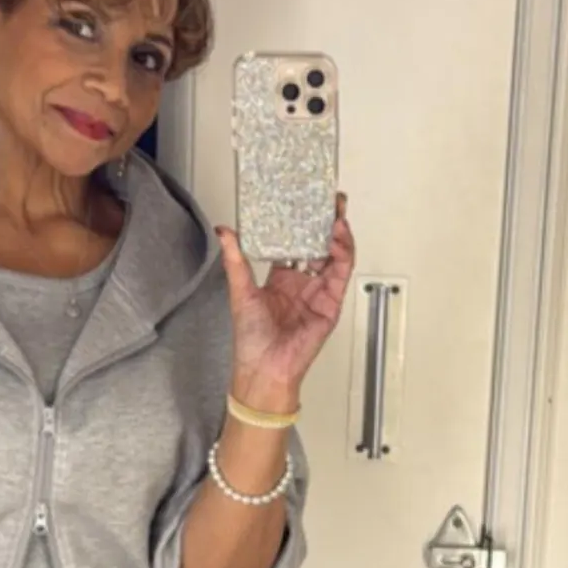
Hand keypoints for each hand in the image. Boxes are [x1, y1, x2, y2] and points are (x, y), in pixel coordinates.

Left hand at [216, 194, 354, 409]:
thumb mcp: (240, 291)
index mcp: (282, 279)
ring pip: (335, 256)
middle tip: (330, 199)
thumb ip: (235, 260)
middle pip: (320, 246)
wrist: (265, 367)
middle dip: (327, 223)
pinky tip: (338, 237)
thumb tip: (224, 231)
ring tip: (336, 214)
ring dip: (338, 234)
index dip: (303, 224)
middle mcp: (303, 283)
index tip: (305, 202)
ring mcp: (319, 292)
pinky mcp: (331, 304)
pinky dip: (343, 254)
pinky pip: (341, 273)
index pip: (297, 244)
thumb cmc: (251, 338)